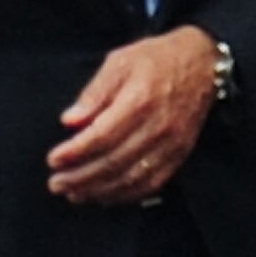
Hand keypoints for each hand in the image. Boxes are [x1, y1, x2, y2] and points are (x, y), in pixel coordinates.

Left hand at [46, 25, 219, 204]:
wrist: (202, 64)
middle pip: (114, 162)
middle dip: (81, 178)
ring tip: (73, 194)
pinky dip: (125, 195)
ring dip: (99, 191)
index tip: (53, 159)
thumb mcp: (119, 62)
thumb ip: (94, 93)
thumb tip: (69, 120)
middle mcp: (159, 127)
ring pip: (132, 178)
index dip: (75, 152)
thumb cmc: (156, 60)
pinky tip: (103, 196)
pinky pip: (152, 183)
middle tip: (55, 184)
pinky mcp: (179, 155)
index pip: (102, 136)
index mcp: (140, 101)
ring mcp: (172, 144)